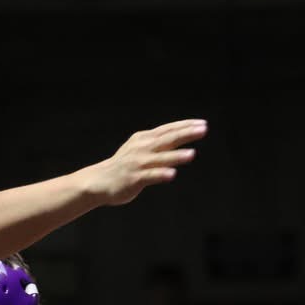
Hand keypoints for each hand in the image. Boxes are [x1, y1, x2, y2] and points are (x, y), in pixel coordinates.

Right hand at [89, 119, 206, 205]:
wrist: (100, 180)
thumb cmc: (126, 165)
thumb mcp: (141, 148)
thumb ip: (159, 143)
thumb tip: (180, 135)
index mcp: (145, 139)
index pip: (168, 129)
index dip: (185, 126)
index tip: (203, 124)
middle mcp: (142, 148)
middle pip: (167, 139)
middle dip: (186, 134)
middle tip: (203, 129)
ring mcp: (138, 163)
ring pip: (160, 158)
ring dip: (176, 156)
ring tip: (193, 154)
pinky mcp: (134, 178)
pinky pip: (150, 176)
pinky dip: (161, 174)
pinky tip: (172, 174)